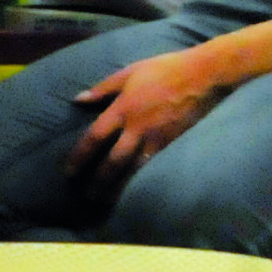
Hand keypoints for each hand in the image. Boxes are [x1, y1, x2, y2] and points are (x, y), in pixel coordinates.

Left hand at [67, 46, 232, 192]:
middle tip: (85, 195)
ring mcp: (156, 140)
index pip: (95, 137)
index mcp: (123, 107)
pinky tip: (132, 193)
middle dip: (97, 180)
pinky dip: (140, 183)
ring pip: (132, 171)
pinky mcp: (171, 146)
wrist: (202, 77)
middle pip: (112, 161)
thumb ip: (103, 88)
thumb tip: (78, 99)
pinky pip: (152, 169)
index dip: (80, 156)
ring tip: (104, 201)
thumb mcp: (129, 72)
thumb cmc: (164, 70)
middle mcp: (137, 128)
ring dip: (116, 187)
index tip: (69, 171)